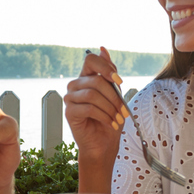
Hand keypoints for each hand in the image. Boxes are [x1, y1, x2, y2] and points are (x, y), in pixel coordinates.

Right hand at [64, 47, 129, 164]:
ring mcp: (70, 98)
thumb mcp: (115, 94)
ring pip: (92, 94)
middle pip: (96, 81)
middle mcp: (76, 85)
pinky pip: (88, 108)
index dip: (105, 67)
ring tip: (118, 119)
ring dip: (110, 107)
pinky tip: (110, 123)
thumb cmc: (110, 119)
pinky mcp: (69, 112)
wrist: (104, 144)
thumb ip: (110, 73)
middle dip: (114, 96)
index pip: (91, 60)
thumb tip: (103, 49)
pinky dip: (104, 116)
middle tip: (124, 110)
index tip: (119, 81)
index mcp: (87, 77)